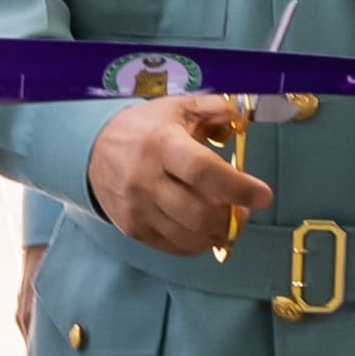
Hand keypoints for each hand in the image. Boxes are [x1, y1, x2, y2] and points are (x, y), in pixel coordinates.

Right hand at [88, 96, 270, 255]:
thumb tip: (242, 120)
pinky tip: (204, 229)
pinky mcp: (132, 229)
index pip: (202, 171)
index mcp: (161, 144)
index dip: (238, 187)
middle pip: (197, 213)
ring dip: (217, 235)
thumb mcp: (178, 108)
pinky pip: (174, 247)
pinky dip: (197, 244)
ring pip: (188, 237)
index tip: (263, 194)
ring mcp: (137, 209)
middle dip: (231, 219)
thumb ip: (213, 110)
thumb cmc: (145, 128)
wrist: (91, 149)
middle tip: (244, 210)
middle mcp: (146, 179)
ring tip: (226, 221)